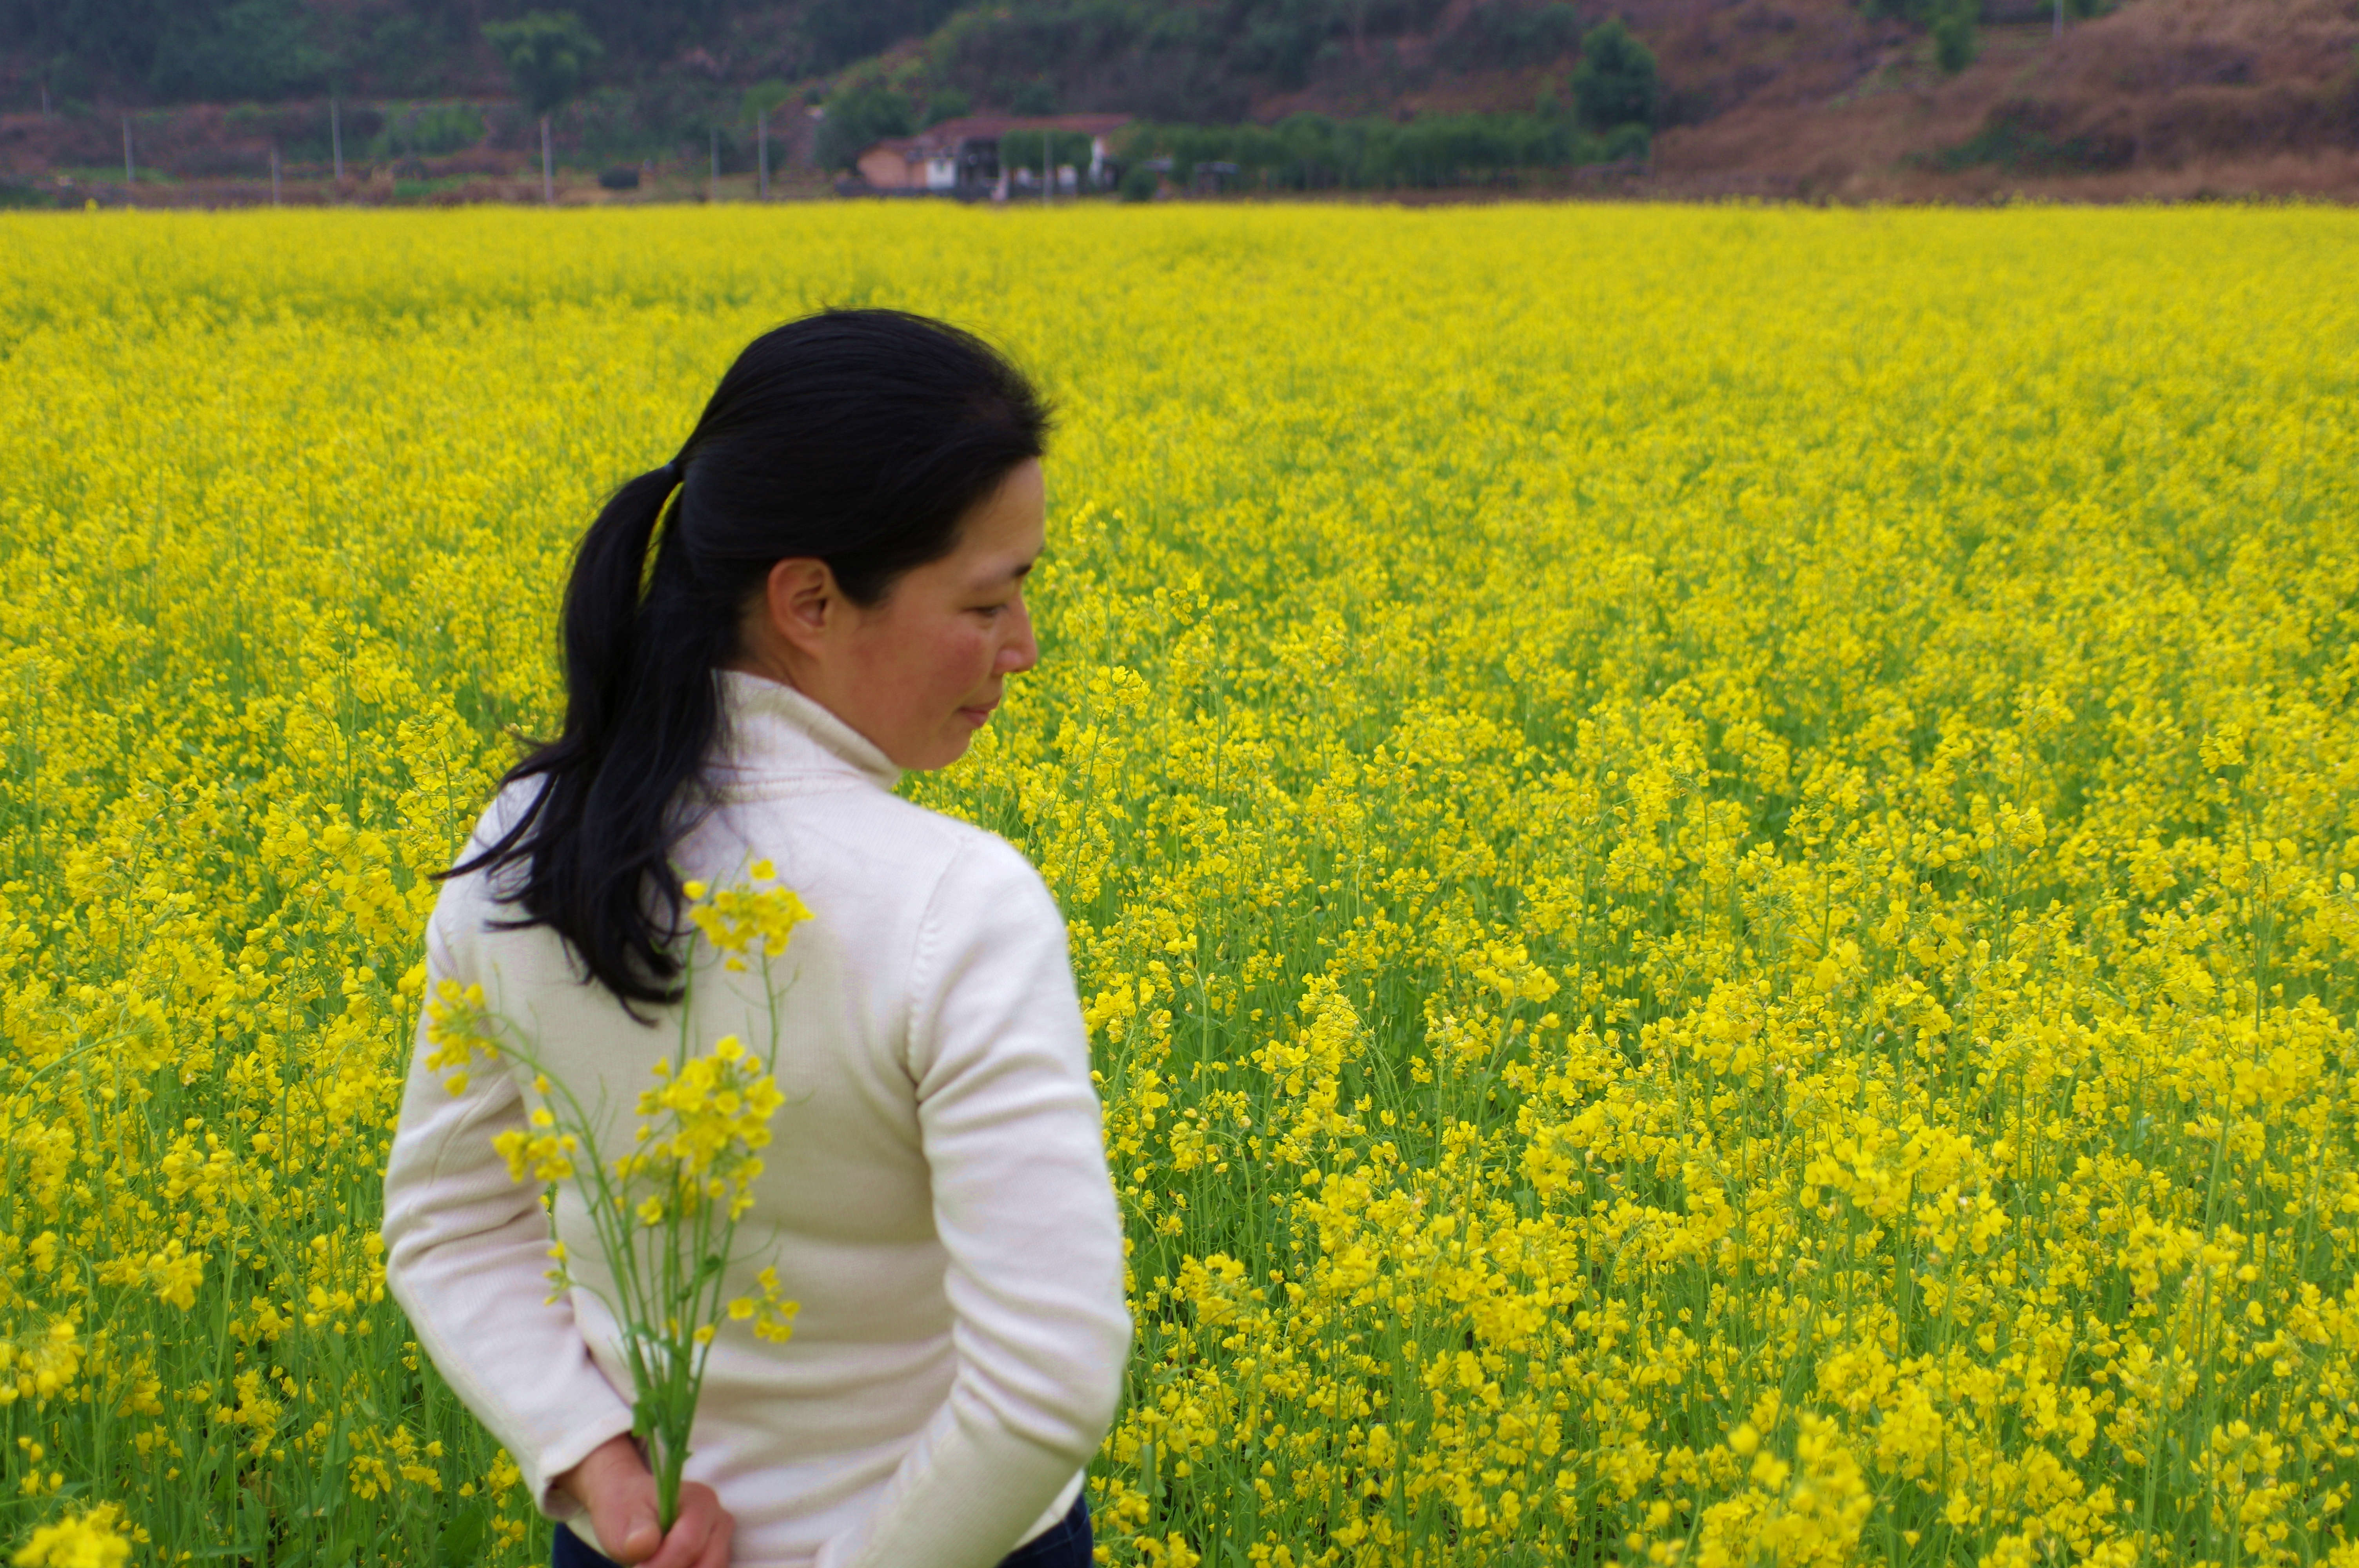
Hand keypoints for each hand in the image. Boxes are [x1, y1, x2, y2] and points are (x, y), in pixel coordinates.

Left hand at [556, 1434, 735, 1567]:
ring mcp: (721, 1538)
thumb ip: (636, 1533)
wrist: (630, 1507)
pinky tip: (667, 1565)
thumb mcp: (621, 1518)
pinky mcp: (716, 1553)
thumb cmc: (627, 1510)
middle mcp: (718, 1518)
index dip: (662, 1564)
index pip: (689, 1543)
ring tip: (654, 1564)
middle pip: (710, 1562)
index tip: (637, 1567)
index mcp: (700, 1501)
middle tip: (644, 1567)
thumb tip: (642, 1544)